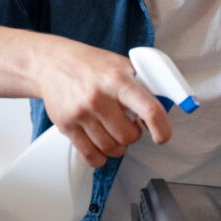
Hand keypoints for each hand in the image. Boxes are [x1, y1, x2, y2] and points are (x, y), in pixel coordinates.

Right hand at [36, 38, 171, 167]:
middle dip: (133, 135)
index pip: (149, 109)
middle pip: (128, 136)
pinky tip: (102, 146)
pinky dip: (101, 157)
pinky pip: (90, 156)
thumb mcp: (121, 65)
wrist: (52, 63)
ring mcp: (80, 113)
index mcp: (118, 80)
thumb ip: (144, 84)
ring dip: (118, 146)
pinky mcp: (66, 126)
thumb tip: (168, 103)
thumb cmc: (91, 65)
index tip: (162, 136)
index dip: (162, 128)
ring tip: (114, 132)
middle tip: (129, 125)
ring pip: (111, 148)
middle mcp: (98, 97)